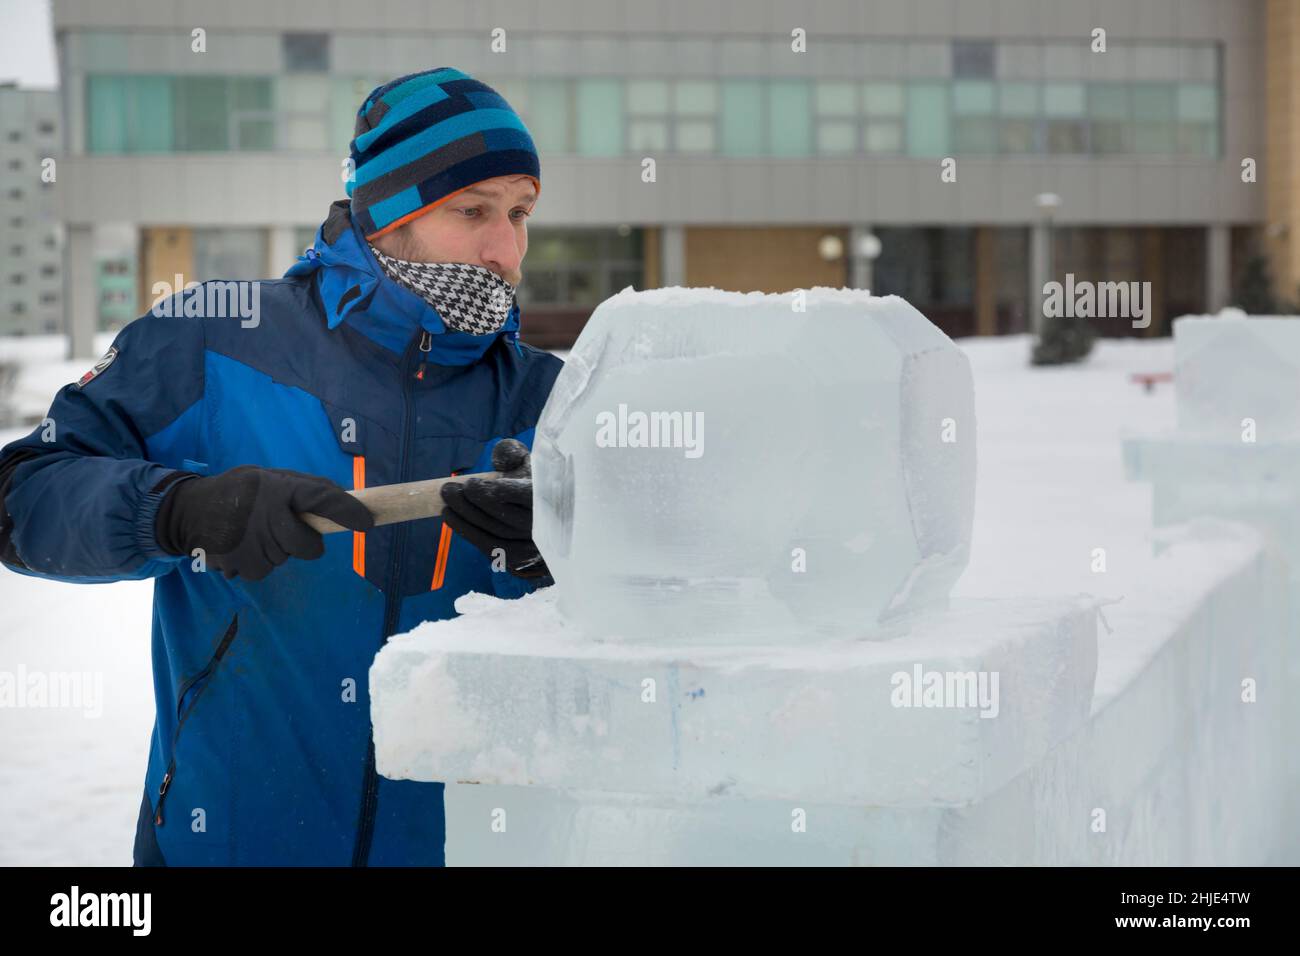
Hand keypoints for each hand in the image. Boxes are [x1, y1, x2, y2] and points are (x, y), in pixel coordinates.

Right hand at [155, 465, 374, 580]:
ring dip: (276, 549)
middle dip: (305, 542)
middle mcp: (266, 516)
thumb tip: (348, 502)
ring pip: (285, 559)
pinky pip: (265, 570)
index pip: (319, 497)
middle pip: (308, 547)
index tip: (367, 523)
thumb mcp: (272, 478)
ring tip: (253, 531)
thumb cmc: (242, 491)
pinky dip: (258, 561)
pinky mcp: (238, 565)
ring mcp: (251, 544)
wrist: (190, 510)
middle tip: (284, 527)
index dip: (346, 511)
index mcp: (277, 488)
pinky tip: (243, 545)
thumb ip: (307, 489)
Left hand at [439, 439, 548, 578]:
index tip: (471, 483)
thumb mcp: (529, 466)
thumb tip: (499, 452)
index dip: (494, 491)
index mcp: (552, 498)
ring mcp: (534, 547)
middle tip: (449, 489)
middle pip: (504, 516)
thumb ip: (514, 455)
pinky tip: (452, 518)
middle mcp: (547, 526)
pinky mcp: (520, 561)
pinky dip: (468, 533)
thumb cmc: (535, 488)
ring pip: (494, 534)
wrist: (551, 523)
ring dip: (464, 518)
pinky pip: (491, 548)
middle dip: (471, 502)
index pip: (525, 496)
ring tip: (446, 503)